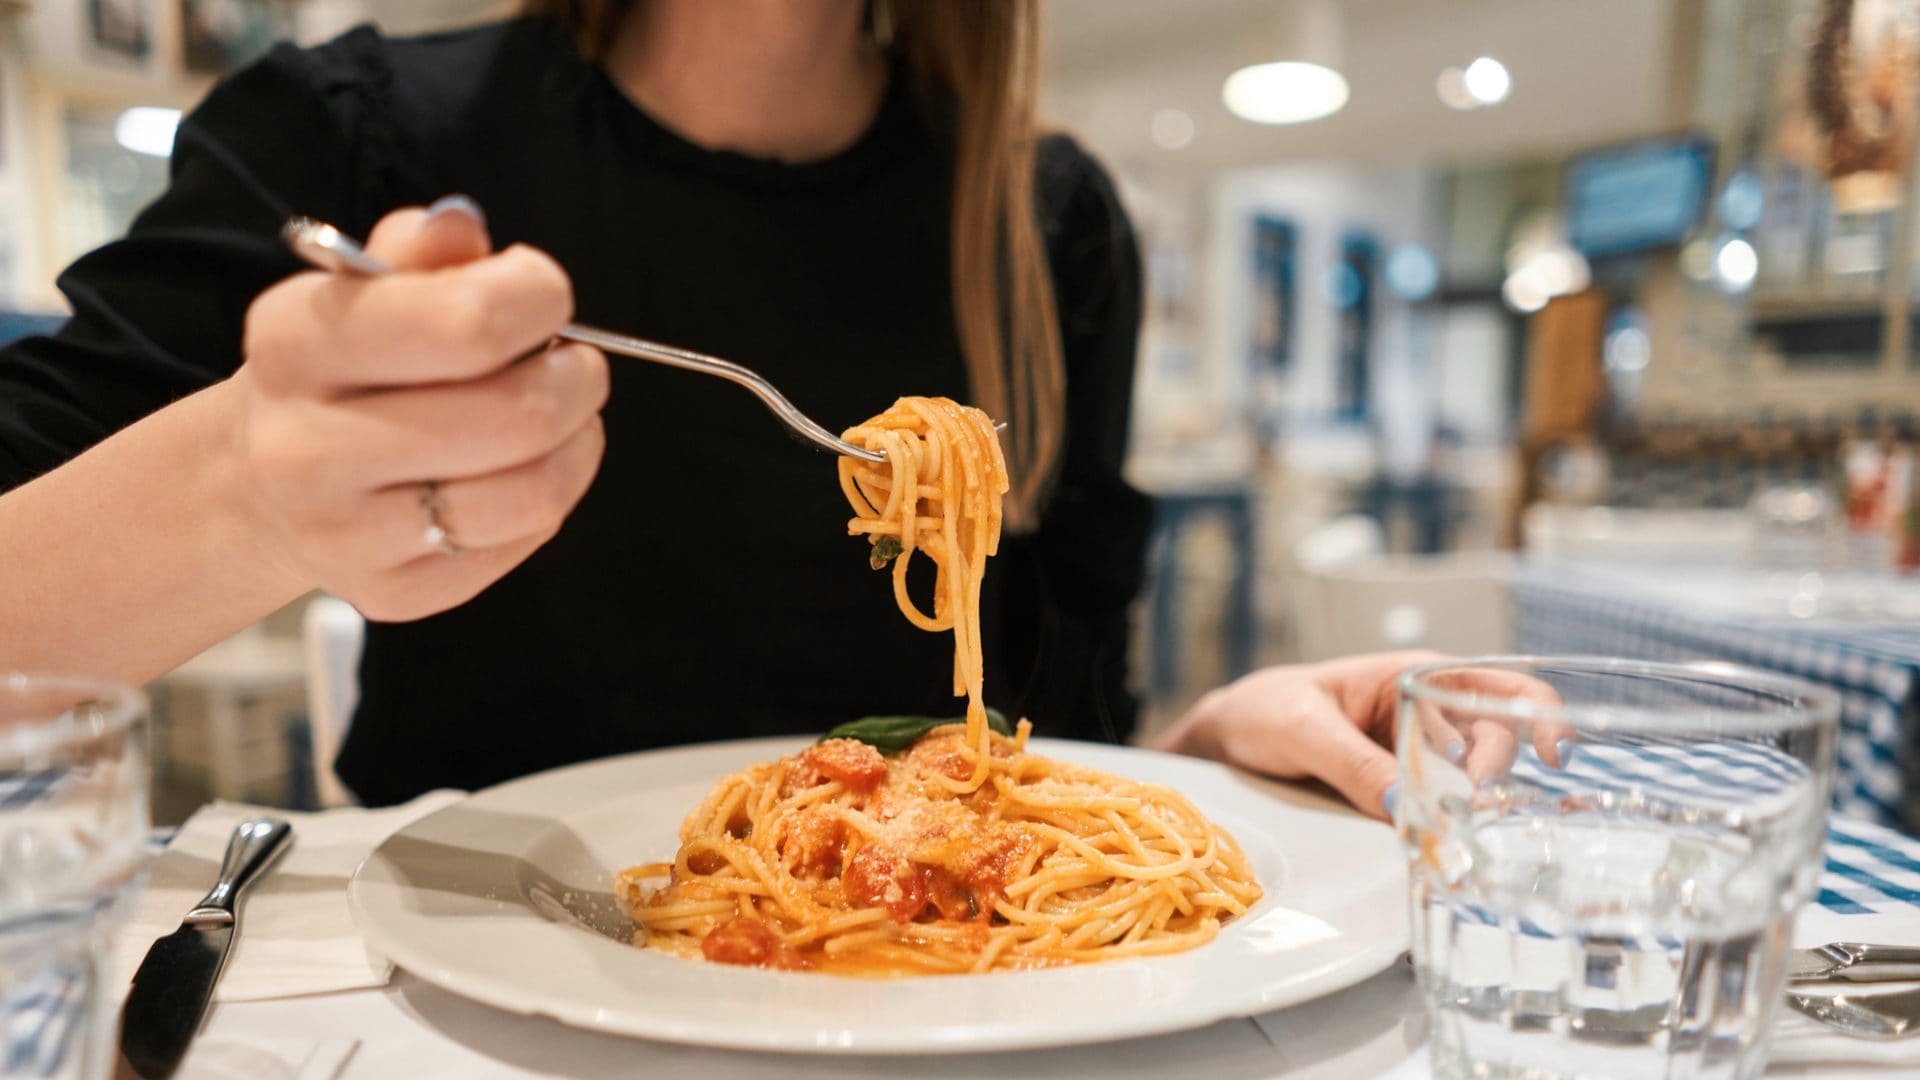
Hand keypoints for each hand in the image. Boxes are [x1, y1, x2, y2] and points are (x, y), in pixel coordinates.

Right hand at [231, 199, 608, 620]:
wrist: (265, 479)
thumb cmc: (343, 366)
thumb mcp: (362, 289)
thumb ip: (420, 252)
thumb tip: (462, 226)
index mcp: (294, 342)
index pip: (468, 324)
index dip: (538, 297)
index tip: (541, 292)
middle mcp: (305, 446)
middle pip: (516, 414)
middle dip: (575, 377)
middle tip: (573, 364)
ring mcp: (345, 534)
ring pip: (533, 491)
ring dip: (577, 442)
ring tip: (563, 416)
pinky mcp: (392, 595)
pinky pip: (522, 542)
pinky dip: (549, 498)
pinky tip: (523, 469)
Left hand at [1154, 651, 1567, 819]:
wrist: (1227, 740)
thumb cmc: (1265, 711)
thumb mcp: (1303, 730)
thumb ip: (1352, 763)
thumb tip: (1404, 806)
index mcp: (1417, 675)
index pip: (1502, 688)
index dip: (1539, 716)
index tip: (1550, 756)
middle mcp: (1431, 714)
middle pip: (1498, 744)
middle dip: (1498, 777)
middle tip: (1474, 811)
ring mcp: (1420, 758)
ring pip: (1475, 785)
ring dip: (1477, 809)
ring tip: (1461, 834)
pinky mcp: (1403, 794)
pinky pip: (1441, 811)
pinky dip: (1449, 828)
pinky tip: (1443, 847)